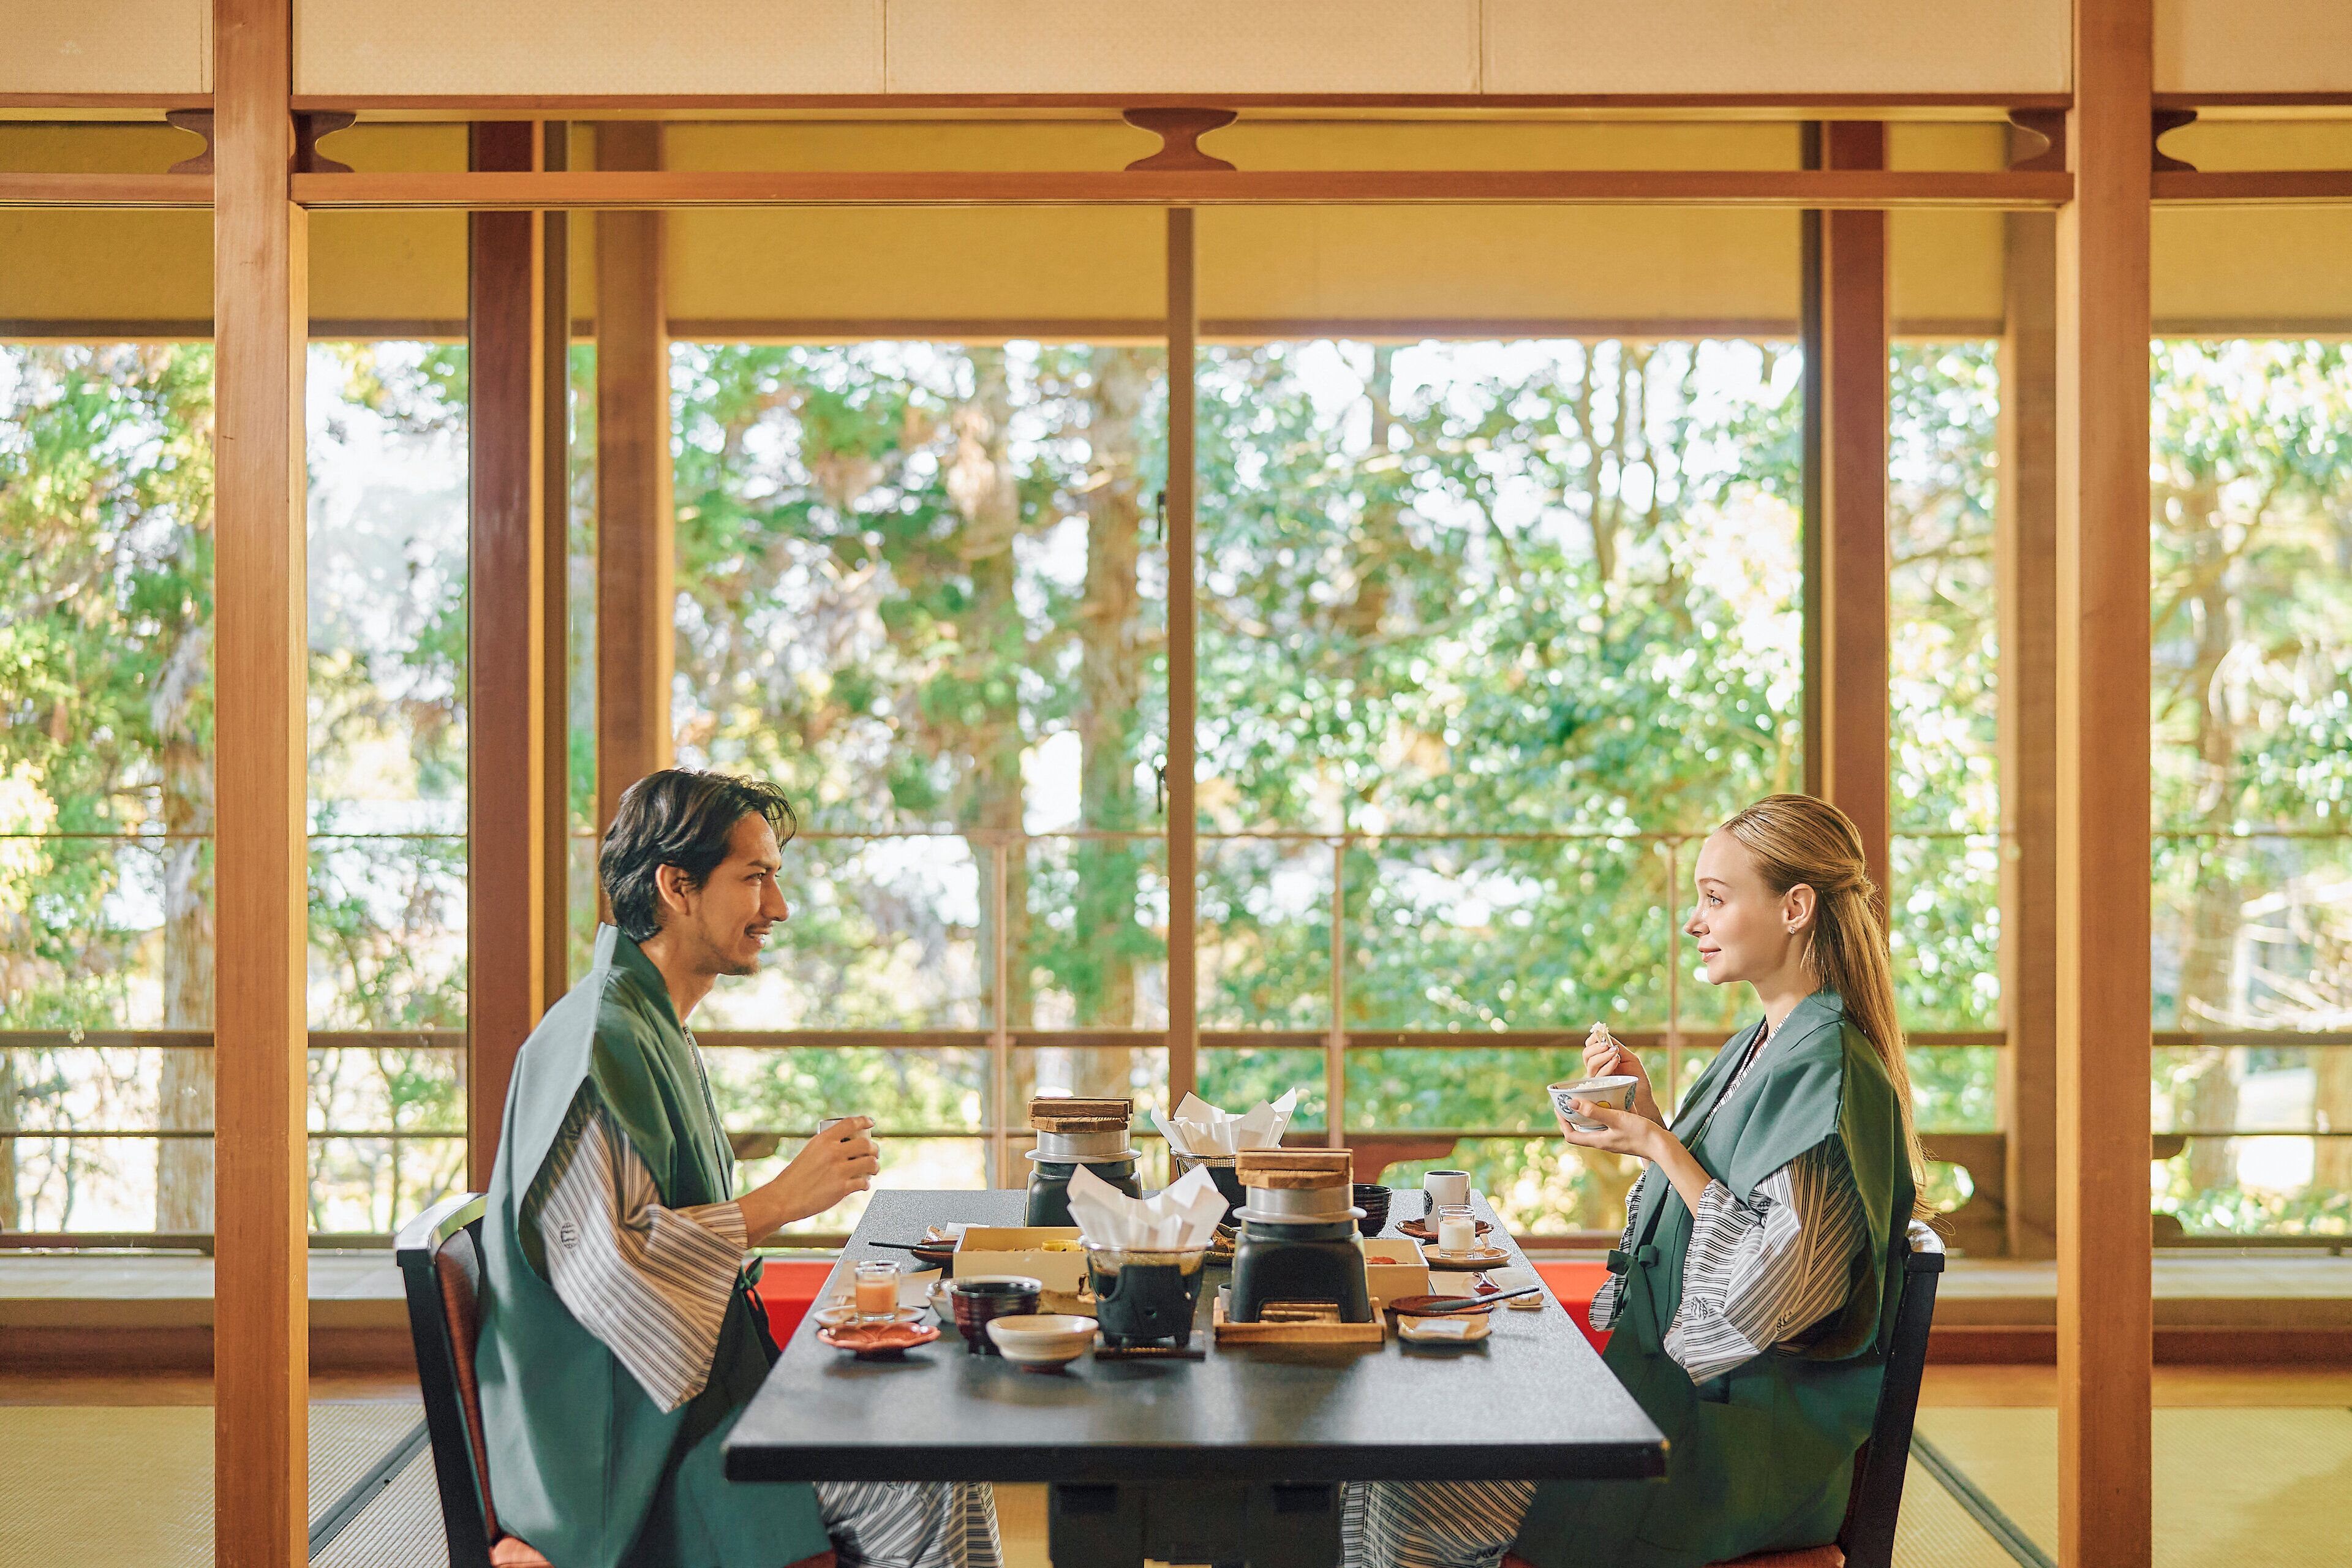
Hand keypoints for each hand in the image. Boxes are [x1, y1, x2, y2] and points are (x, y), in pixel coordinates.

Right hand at [738, 1116, 878, 1240]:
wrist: (784, 1198)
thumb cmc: (796, 1176)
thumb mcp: (810, 1152)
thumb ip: (827, 1147)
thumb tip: (849, 1146)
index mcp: (823, 1139)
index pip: (850, 1123)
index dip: (864, 1121)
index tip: (871, 1123)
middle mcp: (833, 1152)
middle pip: (866, 1144)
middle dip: (874, 1149)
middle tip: (874, 1153)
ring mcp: (838, 1170)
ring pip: (870, 1163)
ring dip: (875, 1166)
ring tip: (873, 1169)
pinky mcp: (841, 1188)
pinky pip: (863, 1183)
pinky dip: (865, 1184)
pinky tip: (862, 1185)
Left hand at [1555, 1096, 1715, 1212]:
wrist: (1663, 1146)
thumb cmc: (1640, 1134)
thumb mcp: (1616, 1119)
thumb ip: (1595, 1111)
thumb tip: (1571, 1104)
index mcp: (1598, 1141)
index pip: (1571, 1136)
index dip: (1562, 1123)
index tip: (1559, 1108)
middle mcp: (1603, 1142)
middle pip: (1581, 1131)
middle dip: (1574, 1116)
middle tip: (1571, 1099)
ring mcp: (1614, 1139)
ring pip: (1595, 1127)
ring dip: (1589, 1114)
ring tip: (1588, 1097)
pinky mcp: (1623, 1135)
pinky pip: (1608, 1124)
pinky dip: (1605, 1113)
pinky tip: (1611, 1101)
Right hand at [1583, 1021, 1663, 1125]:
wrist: (1643, 1097)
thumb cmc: (1637, 1077)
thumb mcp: (1629, 1057)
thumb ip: (1616, 1046)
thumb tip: (1604, 1034)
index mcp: (1602, 1059)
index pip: (1590, 1047)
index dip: (1593, 1040)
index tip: (1601, 1035)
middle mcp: (1597, 1069)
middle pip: (1586, 1055)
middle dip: (1596, 1048)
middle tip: (1608, 1045)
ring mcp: (1597, 1079)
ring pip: (1590, 1064)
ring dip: (1602, 1056)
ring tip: (1615, 1053)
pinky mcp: (1600, 1089)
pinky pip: (1598, 1075)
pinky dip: (1607, 1066)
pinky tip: (1616, 1061)